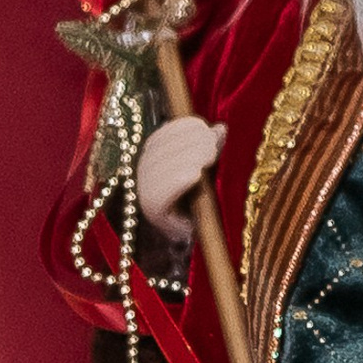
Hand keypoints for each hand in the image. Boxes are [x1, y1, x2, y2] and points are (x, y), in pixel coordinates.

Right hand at [135, 116, 224, 234]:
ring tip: (209, 157)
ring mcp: (144, 195)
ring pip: (157, 170)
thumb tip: (221, 127)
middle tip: (212, 144)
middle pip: (157, 151)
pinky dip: (177, 181)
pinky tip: (195, 175)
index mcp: (151, 160)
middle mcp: (142, 175)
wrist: (200, 236)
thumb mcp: (208, 167)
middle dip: (187, 142)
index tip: (203, 126)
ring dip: (186, 158)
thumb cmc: (204, 197)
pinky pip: (159, 195)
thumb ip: (211, 147)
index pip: (159, 137)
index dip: (180, 128)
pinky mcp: (153, 213)